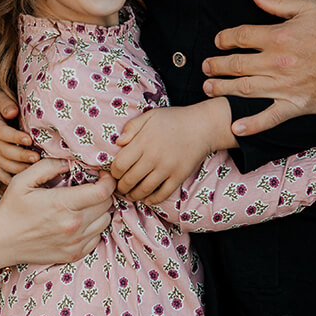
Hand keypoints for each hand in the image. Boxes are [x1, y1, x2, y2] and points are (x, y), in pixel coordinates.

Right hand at [0, 82, 38, 181]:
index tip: (29, 140)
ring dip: (18, 168)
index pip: (1, 132)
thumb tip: (12, 112)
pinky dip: (10, 179)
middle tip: (37, 158)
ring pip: (2, 164)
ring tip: (36, 169)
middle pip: (3, 151)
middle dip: (21, 156)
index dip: (14, 137)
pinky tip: (25, 183)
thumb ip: (5, 103)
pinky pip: (0, 172)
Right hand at [0, 158, 115, 267]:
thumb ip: (49, 165)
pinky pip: (98, 237)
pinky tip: (80, 220)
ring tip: (85, 203)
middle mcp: (73, 226)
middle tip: (92, 186)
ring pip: (105, 220)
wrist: (0, 242)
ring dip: (100, 210)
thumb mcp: (23, 179)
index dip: (108, 180)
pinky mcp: (74, 254)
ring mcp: (75, 243)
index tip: (103, 174)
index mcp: (63, 205)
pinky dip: (94, 227)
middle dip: (104, 192)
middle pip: (107, 204)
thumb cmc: (11, 208)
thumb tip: (70, 162)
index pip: (103, 192)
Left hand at [110, 100, 233, 204]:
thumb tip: (118, 142)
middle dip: (121, 187)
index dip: (113, 172)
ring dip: (134, 196)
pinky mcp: (179, 176)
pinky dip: (152, 200)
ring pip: (143, 190)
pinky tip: (148, 198)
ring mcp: (167, 168)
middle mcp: (153, 157)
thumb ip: (131, 127)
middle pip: (129, 181)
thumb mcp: (150, 115)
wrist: (203, 126)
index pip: (119, 165)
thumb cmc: (173, 119)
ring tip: (131, 194)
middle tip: (121, 187)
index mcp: (143, 142)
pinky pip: (162, 194)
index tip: (115, 173)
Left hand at [207, 0, 315, 135]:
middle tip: (205, 66)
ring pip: (245, 89)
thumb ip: (278, 0)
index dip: (225, 39)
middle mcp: (276, 63)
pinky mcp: (296, 105)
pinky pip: (270, 117)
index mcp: (277, 37)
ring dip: (223, 89)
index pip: (241, 37)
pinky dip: (252, 124)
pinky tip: (236, 127)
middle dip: (217, 65)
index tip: (219, 41)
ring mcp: (285, 86)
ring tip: (208, 88)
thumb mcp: (309, 6)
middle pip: (237, 65)